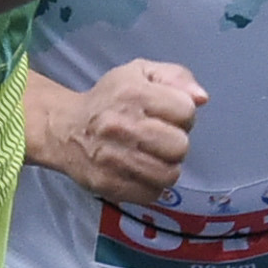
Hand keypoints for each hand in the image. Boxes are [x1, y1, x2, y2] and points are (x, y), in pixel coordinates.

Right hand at [41, 60, 201, 202]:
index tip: (166, 114)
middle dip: (174, 142)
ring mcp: (115, 159)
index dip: (182, 113)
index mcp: (133, 93)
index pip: (186, 110)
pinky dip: (150, 185)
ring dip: (165, 166)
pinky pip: (152, 194)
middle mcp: (123, 126)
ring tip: (151, 156)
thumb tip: (202, 98)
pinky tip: (140, 172)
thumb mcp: (141, 73)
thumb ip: (177, 77)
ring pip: (169, 174)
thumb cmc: (110, 99)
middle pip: (180, 146)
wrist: (66, 130)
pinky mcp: (109, 185)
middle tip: (159, 138)